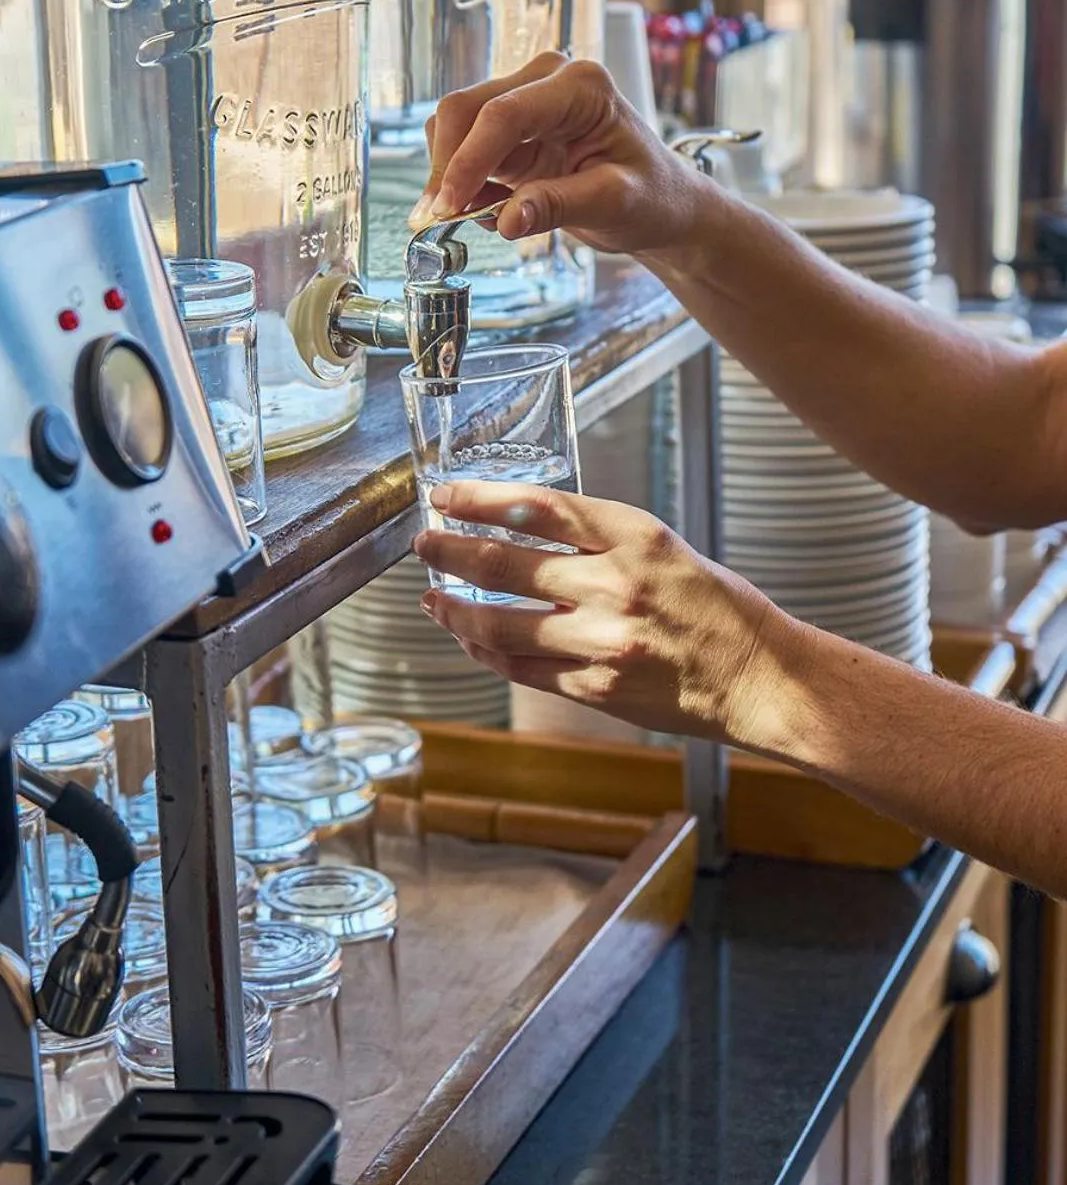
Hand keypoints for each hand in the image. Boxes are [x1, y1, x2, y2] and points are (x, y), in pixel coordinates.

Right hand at [409, 53, 705, 258]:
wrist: (659, 201)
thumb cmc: (651, 195)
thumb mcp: (614, 204)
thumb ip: (559, 206)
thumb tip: (505, 219)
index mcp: (581, 87)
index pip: (505, 114)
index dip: (469, 160)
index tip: (449, 205)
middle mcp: (547, 80)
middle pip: (467, 109)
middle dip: (446, 166)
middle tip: (439, 219)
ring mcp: (524, 98)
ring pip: (455, 124)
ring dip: (448, 173)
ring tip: (465, 217)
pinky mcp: (508, 127)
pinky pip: (462, 145)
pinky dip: (459, 179)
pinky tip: (482, 207)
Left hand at [412, 480, 808, 750]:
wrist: (759, 676)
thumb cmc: (713, 607)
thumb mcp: (661, 546)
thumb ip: (595, 538)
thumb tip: (519, 526)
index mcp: (635, 537)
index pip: (537, 506)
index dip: (478, 499)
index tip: (445, 496)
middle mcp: (615, 586)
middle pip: (504, 563)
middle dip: (450, 551)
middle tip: (425, 543)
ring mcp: (603, 642)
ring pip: (500, 624)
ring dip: (454, 609)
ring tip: (432, 597)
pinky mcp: (597, 688)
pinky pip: (522, 669)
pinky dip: (486, 652)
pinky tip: (470, 639)